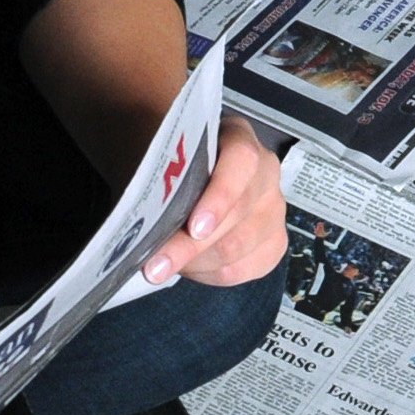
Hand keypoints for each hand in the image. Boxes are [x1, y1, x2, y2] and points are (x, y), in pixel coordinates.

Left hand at [139, 112, 285, 288]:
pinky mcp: (273, 242)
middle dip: (190, 246)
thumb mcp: (165, 154)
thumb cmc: (177, 167)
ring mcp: (272, 209)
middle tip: (156, 264)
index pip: (241, 163)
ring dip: (194, 263)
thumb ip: (159, 171)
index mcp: (239, 140)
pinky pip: (243, 269)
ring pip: (237, 249)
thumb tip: (141, 208)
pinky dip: (209, 274)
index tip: (193, 227)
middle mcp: (264, 173)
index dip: (219, 197)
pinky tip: (189, 268)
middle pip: (236, 215)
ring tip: (163, 265)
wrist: (191, 179)